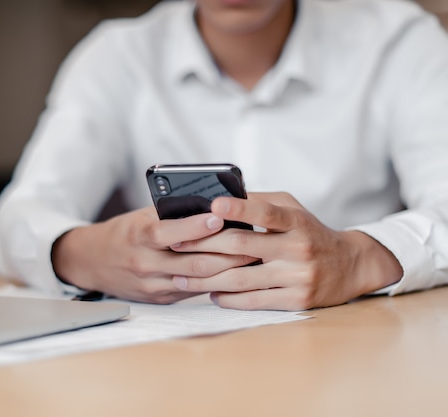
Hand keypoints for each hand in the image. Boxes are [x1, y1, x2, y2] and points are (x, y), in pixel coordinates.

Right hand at [52, 207, 257, 303]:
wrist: (91, 262)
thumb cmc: (123, 232)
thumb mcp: (140, 217)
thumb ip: (170, 215)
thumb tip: (210, 208)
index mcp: (138, 236)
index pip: (170, 232)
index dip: (196, 226)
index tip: (220, 217)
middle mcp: (145, 263)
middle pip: (193, 262)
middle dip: (226, 254)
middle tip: (253, 244)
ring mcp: (152, 285)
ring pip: (197, 281)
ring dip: (226, 271)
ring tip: (251, 260)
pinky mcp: (159, 298)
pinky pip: (191, 292)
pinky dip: (212, 282)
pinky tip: (232, 274)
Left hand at [171, 192, 403, 310]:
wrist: (350, 266)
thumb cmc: (310, 232)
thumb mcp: (293, 209)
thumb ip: (260, 202)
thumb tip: (220, 199)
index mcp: (296, 222)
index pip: (265, 212)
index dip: (239, 208)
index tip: (212, 205)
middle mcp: (298, 249)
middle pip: (241, 247)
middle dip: (204, 246)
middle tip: (176, 246)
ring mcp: (297, 277)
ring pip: (241, 279)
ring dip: (206, 279)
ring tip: (182, 277)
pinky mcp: (296, 301)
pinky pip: (253, 301)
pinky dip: (227, 298)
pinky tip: (211, 293)